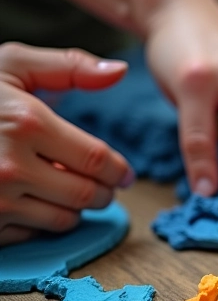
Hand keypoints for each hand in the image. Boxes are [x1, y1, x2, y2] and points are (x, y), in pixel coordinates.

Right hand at [0, 43, 133, 245]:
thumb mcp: (11, 67)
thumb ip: (69, 66)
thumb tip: (120, 71)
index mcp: (25, 123)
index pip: (97, 160)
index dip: (118, 170)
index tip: (123, 173)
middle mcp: (9, 166)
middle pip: (87, 195)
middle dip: (104, 192)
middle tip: (105, 186)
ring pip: (64, 220)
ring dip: (76, 209)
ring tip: (70, 191)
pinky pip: (32, 233)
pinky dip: (42, 221)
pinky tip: (33, 201)